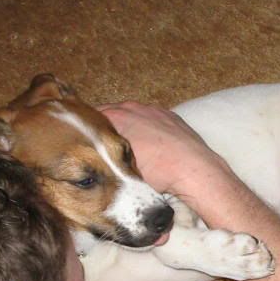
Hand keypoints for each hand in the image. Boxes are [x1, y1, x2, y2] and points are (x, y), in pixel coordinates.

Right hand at [98, 102, 234, 198]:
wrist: (193, 170)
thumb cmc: (157, 172)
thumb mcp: (122, 169)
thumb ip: (105, 157)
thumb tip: (98, 164)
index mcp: (117, 116)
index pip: (92, 119)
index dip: (87, 133)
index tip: (85, 144)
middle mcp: (133, 107)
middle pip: (111, 114)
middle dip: (107, 128)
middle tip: (104, 146)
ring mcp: (154, 110)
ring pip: (133, 115)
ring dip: (128, 126)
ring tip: (128, 146)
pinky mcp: (171, 115)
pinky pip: (152, 119)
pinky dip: (148, 128)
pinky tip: (150, 144)